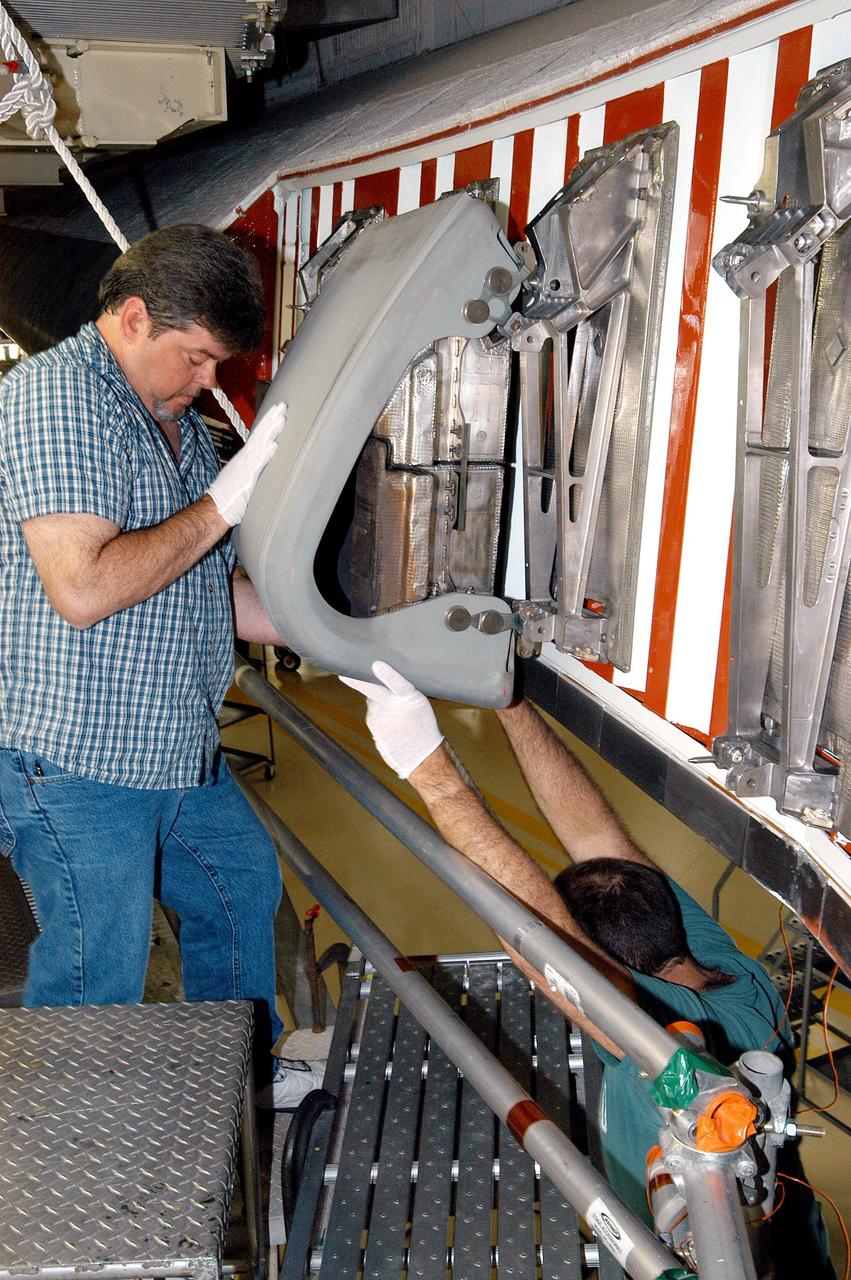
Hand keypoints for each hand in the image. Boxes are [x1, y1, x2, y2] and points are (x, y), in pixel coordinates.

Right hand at [206, 401, 285, 525]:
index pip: (258, 436)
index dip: (267, 423)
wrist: (214, 509)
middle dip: (271, 419)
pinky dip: (265, 455)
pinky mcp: (246, 479)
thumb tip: (267, 460)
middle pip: (260, 435)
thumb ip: (255, 468)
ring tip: (281, 419)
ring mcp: (245, 468)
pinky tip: (273, 446)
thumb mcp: (243, 478)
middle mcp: (245, 459)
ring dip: (271, 431)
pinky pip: (257, 465)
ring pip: (260, 445)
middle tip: (282, 405)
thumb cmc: (228, 497)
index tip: (276, 411)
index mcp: (245, 458)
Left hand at [341, 661, 443, 778]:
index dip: (388, 674)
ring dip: (379, 700)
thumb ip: (402, 691)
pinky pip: (373, 712)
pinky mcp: (372, 726)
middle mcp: (392, 708)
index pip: (398, 684)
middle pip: (371, 690)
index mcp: (410, 699)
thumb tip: (381, 681)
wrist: (421, 757)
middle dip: (355, 681)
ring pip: (373, 700)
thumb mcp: (419, 704)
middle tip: (342, 675)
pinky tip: (391, 722)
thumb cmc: (423, 727)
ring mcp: (379, 718)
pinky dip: (379, 713)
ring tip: (395, 712)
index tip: (377, 665)